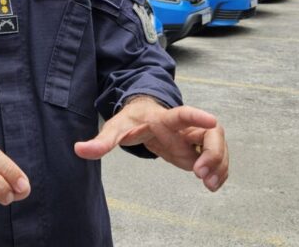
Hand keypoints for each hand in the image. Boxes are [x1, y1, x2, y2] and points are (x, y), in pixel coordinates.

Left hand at [74, 97, 227, 191]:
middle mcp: (185, 126)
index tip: (212, 120)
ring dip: (218, 166)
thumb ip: (101, 141)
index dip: (197, 116)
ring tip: (209, 185)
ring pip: (218, 147)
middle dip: (212, 152)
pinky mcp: (199, 150)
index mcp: (166, 118)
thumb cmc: (132, 119)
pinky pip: (217, 159)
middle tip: (200, 173)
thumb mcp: (116, 128)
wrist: (145, 117)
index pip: (183, 113)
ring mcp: (195, 137)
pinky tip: (212, 185)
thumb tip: (79, 149)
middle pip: (211, 133)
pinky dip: (219, 173)